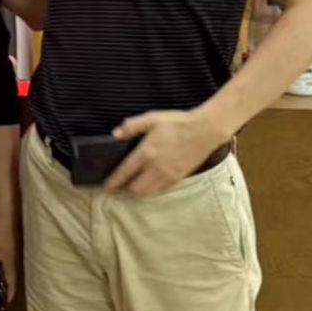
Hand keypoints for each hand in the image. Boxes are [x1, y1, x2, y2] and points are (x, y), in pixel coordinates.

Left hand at [0, 210, 18, 300]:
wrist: (6, 211)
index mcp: (11, 262)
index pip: (11, 282)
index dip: (8, 293)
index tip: (6, 303)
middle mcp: (15, 259)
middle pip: (12, 276)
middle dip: (7, 286)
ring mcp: (15, 251)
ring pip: (10, 267)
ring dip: (5, 275)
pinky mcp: (12, 243)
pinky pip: (7, 258)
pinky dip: (3, 264)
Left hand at [105, 108, 227, 196]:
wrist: (205, 130)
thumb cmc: (178, 122)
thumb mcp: (152, 118)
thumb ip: (132, 126)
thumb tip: (115, 134)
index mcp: (146, 153)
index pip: (125, 173)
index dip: (113, 182)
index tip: (106, 188)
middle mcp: (156, 168)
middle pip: (135, 188)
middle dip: (123, 191)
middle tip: (115, 189)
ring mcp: (168, 175)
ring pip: (148, 192)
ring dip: (136, 193)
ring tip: (129, 189)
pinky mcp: (178, 178)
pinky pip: (161, 190)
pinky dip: (151, 191)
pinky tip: (148, 186)